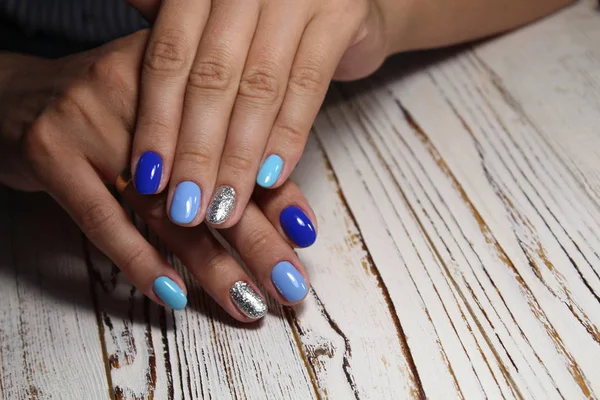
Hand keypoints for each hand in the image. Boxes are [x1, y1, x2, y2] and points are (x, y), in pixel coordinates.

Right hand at [0, 30, 317, 317]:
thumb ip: (219, 149)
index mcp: (184, 71)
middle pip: (211, 178)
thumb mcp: (168, 116)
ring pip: (163, 206)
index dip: (275, 191)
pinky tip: (172, 295)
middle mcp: (144, 85)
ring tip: (246, 303)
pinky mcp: (50, 149)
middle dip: (256, 240)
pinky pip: (101, 218)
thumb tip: (280, 206)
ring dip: (209, 265)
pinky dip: (139, 260)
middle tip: (290, 284)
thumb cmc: (111, 113)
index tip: (304, 236)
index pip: (242, 142)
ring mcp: (92, 116)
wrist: (18, 98)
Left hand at [126, 0, 388, 228]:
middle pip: (212, 78)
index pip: (170, 58)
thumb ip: (176, 41)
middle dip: (197, 152)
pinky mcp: (340, 16)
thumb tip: (114, 85)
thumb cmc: (270, 14)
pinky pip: (308, 86)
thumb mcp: (217, 17)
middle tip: (186, 208)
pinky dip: (288, 136)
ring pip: (258, 89)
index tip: (150, 178)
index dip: (158, 121)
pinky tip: (271, 179)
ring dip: (239, 158)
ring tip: (224, 208)